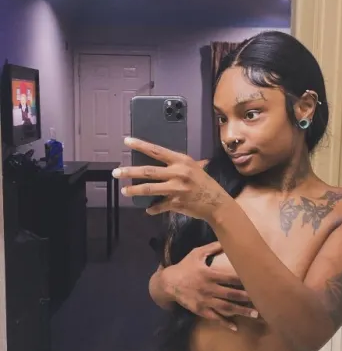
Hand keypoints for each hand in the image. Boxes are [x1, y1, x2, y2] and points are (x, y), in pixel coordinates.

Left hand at [113, 138, 227, 221]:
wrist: (217, 202)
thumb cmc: (204, 183)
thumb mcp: (194, 168)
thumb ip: (177, 165)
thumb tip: (160, 164)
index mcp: (181, 160)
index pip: (156, 150)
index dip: (140, 145)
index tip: (126, 141)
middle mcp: (178, 173)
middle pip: (148, 171)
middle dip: (129, 171)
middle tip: (116, 172)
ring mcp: (176, 189)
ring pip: (149, 188)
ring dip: (134, 190)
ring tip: (124, 190)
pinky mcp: (176, 203)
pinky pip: (159, 206)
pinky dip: (152, 208)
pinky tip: (148, 209)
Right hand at [163, 242, 257, 331]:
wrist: (168, 283)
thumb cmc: (184, 266)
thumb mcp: (197, 253)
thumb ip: (212, 248)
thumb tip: (226, 240)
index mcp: (209, 274)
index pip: (230, 278)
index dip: (244, 280)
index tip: (257, 281)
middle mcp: (209, 288)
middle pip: (231, 294)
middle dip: (247, 298)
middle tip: (262, 301)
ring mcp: (205, 301)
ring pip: (226, 308)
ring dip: (241, 311)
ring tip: (255, 315)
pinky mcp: (201, 310)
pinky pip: (214, 318)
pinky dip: (225, 323)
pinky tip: (235, 327)